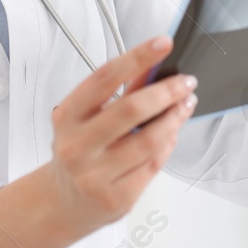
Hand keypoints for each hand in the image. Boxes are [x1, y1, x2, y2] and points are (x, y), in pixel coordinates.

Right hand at [0, 36, 196, 247]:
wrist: (63, 203)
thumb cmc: (78, 153)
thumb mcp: (86, 118)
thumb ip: (118, 93)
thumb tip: (151, 66)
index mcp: (67, 117)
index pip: (104, 78)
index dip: (137, 57)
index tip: (162, 43)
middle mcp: (77, 146)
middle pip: (131, 109)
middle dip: (166, 91)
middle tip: (185, 82)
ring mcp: (95, 175)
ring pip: (149, 141)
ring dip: (175, 118)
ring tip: (185, 104)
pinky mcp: (116, 199)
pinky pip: (153, 166)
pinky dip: (168, 145)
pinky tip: (172, 132)